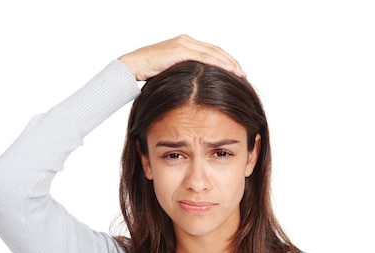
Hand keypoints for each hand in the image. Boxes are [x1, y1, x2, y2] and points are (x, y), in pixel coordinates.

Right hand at [118, 34, 244, 80]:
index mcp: (184, 45)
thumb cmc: (147, 74)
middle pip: (215, 50)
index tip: (235, 72)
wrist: (131, 66)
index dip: (224, 61)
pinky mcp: (179, 50)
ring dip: (228, 62)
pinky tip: (227, 70)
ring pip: (212, 52)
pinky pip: (203, 57)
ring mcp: (183, 44)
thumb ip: (183, 76)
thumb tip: (194, 89)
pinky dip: (217, 63)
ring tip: (239, 73)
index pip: (210, 52)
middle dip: (230, 62)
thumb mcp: (170, 75)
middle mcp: (186, 41)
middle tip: (243, 73)